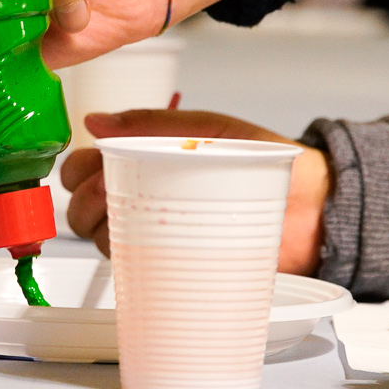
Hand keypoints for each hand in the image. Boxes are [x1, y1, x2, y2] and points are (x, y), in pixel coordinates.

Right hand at [58, 108, 330, 272]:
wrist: (312, 206)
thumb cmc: (265, 160)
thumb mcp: (208, 128)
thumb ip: (152, 123)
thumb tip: (96, 121)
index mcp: (144, 158)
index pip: (85, 168)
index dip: (76, 173)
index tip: (84, 173)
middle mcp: (143, 196)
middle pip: (85, 208)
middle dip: (85, 205)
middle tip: (106, 200)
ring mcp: (156, 231)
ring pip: (103, 239)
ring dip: (102, 232)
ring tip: (128, 222)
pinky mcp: (173, 263)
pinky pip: (134, 267)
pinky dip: (125, 261)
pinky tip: (136, 253)